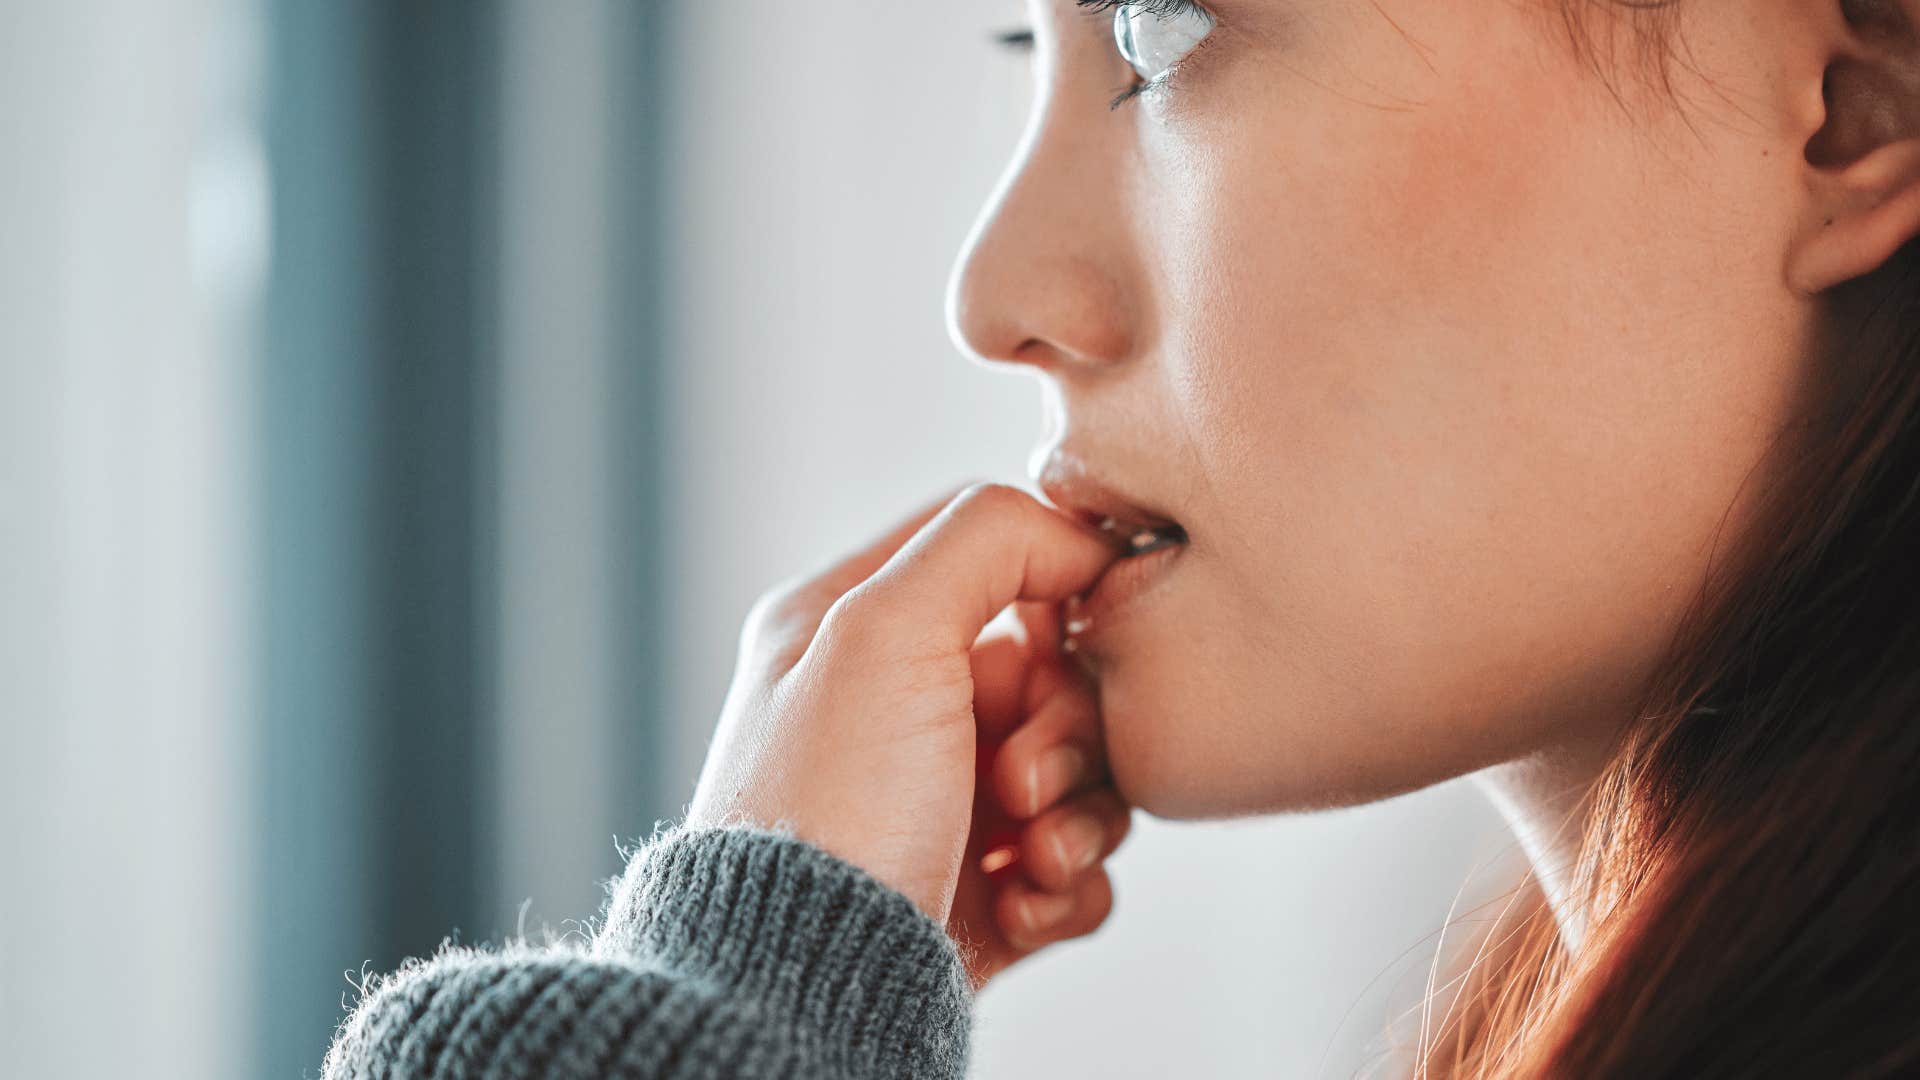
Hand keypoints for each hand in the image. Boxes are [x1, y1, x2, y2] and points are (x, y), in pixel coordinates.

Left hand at [684, 484, 1126, 960]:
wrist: (803, 993)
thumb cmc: (828, 812)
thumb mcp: (884, 631)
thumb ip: (985, 540)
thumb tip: (1076, 535)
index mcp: (850, 629)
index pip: (986, 548)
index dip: (1054, 577)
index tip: (1077, 626)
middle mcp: (892, 710)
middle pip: (1052, 671)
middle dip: (1064, 730)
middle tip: (1019, 783)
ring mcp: (938, 804)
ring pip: (1080, 772)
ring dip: (1079, 815)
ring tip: (1029, 855)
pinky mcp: (979, 891)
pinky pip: (1077, 864)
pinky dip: (1068, 887)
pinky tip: (1021, 907)